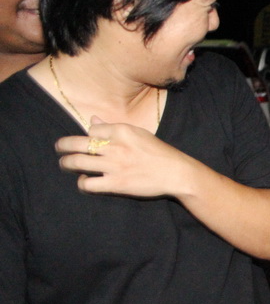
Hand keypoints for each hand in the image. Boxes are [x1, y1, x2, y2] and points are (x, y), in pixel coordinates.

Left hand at [55, 118, 191, 198]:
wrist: (177, 173)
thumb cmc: (160, 153)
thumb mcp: (138, 133)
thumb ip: (113, 127)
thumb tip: (92, 120)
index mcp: (122, 131)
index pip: (92, 129)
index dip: (87, 135)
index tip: (87, 141)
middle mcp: (115, 147)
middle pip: (77, 143)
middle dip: (63, 146)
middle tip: (59, 148)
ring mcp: (115, 166)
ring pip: (77, 162)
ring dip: (66, 163)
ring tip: (65, 164)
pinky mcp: (116, 184)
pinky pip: (89, 184)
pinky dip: (82, 183)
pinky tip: (85, 181)